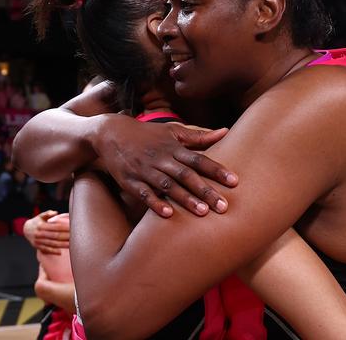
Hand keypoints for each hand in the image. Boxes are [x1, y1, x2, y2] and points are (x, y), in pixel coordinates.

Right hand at [23, 210, 69, 253]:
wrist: (26, 230)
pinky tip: (60, 253)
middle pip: (55, 236)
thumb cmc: (37, 221)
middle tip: (75, 237)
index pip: (56, 227)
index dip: (65, 228)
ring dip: (62, 245)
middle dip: (66, 237)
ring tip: (71, 245)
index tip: (73, 228)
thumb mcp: (41, 215)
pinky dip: (53, 252)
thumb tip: (55, 212)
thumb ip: (48, 213)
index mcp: (41, 226)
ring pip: (52, 244)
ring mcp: (38, 241)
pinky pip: (46, 250)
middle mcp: (39, 234)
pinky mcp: (37, 246)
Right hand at [94, 114, 238, 217]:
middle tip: (224, 206)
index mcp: (174, 147)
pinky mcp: (130, 181)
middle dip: (206, 191)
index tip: (235, 182)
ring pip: (168, 186)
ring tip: (203, 213)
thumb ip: (199, 136)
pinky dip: (155, 203)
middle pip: (187, 175)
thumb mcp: (173, 131)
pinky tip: (168, 215)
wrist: (110, 133)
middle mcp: (161, 159)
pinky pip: (144, 193)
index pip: (199, 159)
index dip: (217, 170)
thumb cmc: (148, 134)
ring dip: (185, 199)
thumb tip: (226, 131)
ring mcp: (145, 170)